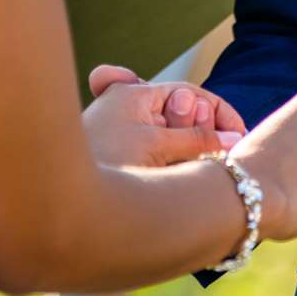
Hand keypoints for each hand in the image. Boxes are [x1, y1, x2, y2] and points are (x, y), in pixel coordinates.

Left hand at [81, 63, 243, 167]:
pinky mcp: (120, 154)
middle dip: (204, 128)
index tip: (239, 136)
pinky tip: (184, 172)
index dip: (219, 113)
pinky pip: (158, 150)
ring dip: (190, 146)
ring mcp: (122, 130)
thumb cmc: (103, 166)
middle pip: (181, 110)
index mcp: (133, 95)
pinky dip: (174, 159)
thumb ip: (197, 140)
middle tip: (217, 153)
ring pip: (171, 133)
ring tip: (200, 165)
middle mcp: (126, 105)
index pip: (189, 93)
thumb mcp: (156, 149)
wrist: (57, 201)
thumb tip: (234, 141)